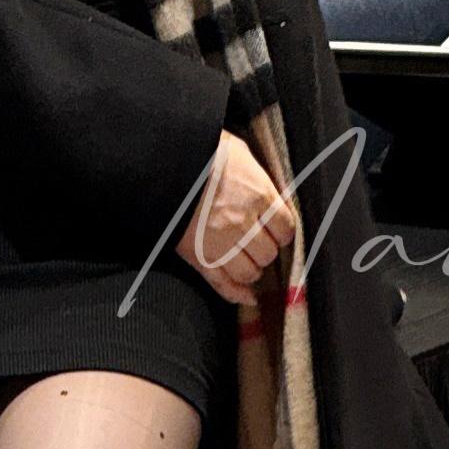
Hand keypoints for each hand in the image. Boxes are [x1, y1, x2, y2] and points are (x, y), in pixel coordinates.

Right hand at [178, 132, 292, 301]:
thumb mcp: (240, 151)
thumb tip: (273, 191)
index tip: (278, 229)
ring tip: (247, 260)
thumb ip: (259, 174)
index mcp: (258, 195)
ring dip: (252, 269)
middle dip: (266, 249)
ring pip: (248, 272)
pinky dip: (235, 294)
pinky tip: (247, 297)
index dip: (283, 231)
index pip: (286, 228)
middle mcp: (242, 223)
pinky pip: (221, 284)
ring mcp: (219, 243)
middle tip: (260, 243)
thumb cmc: (203, 151)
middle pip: (268, 253)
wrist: (162, 162)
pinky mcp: (197, 256)